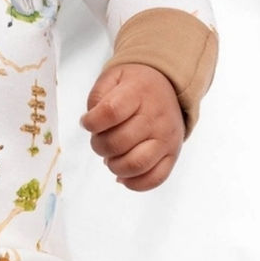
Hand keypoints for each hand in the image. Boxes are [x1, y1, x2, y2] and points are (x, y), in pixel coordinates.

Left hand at [80, 64, 183, 190]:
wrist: (168, 86)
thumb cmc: (134, 85)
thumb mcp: (112, 77)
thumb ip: (96, 98)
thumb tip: (91, 125)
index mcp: (138, 93)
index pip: (110, 112)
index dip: (91, 123)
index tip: (87, 122)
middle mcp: (156, 117)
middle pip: (119, 142)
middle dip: (99, 145)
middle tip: (99, 140)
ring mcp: (166, 138)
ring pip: (135, 165)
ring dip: (114, 166)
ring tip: (111, 157)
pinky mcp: (173, 155)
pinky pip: (155, 179)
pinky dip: (134, 183)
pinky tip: (123, 174)